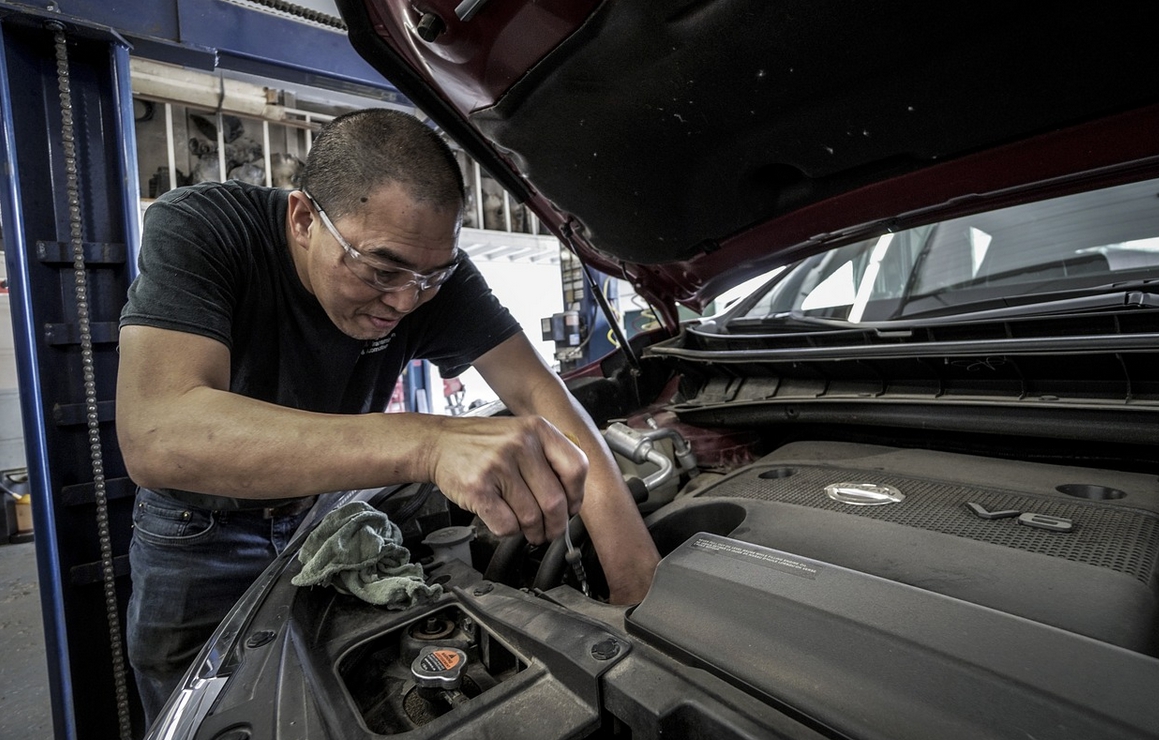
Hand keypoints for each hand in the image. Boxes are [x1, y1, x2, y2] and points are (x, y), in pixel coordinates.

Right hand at [427, 415, 586, 543]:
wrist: (439, 443)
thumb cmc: (483, 444)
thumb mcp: (522, 434)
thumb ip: (549, 457)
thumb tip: (573, 499)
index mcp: (537, 429)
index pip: (576, 468)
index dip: (576, 496)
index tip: (570, 508)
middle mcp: (519, 444)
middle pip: (555, 501)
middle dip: (555, 525)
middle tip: (550, 531)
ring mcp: (497, 465)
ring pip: (531, 517)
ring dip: (532, 532)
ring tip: (528, 529)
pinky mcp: (478, 488)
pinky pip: (507, 524)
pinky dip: (509, 531)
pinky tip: (504, 520)